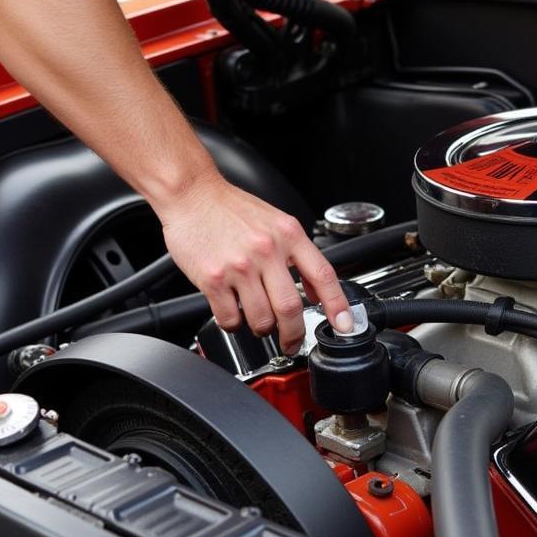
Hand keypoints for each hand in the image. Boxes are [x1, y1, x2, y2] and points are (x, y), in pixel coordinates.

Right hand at [158, 173, 353, 354]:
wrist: (192, 194)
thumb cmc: (230, 208)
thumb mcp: (277, 221)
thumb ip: (298, 253)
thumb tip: (316, 290)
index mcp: (288, 234)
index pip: (323, 275)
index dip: (337, 305)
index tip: (344, 325)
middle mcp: (266, 250)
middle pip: (290, 307)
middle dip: (294, 334)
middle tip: (292, 342)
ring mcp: (240, 266)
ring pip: (261, 318)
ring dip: (262, 329)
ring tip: (257, 322)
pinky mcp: (213, 278)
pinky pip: (230, 318)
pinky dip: (234, 324)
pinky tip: (233, 313)